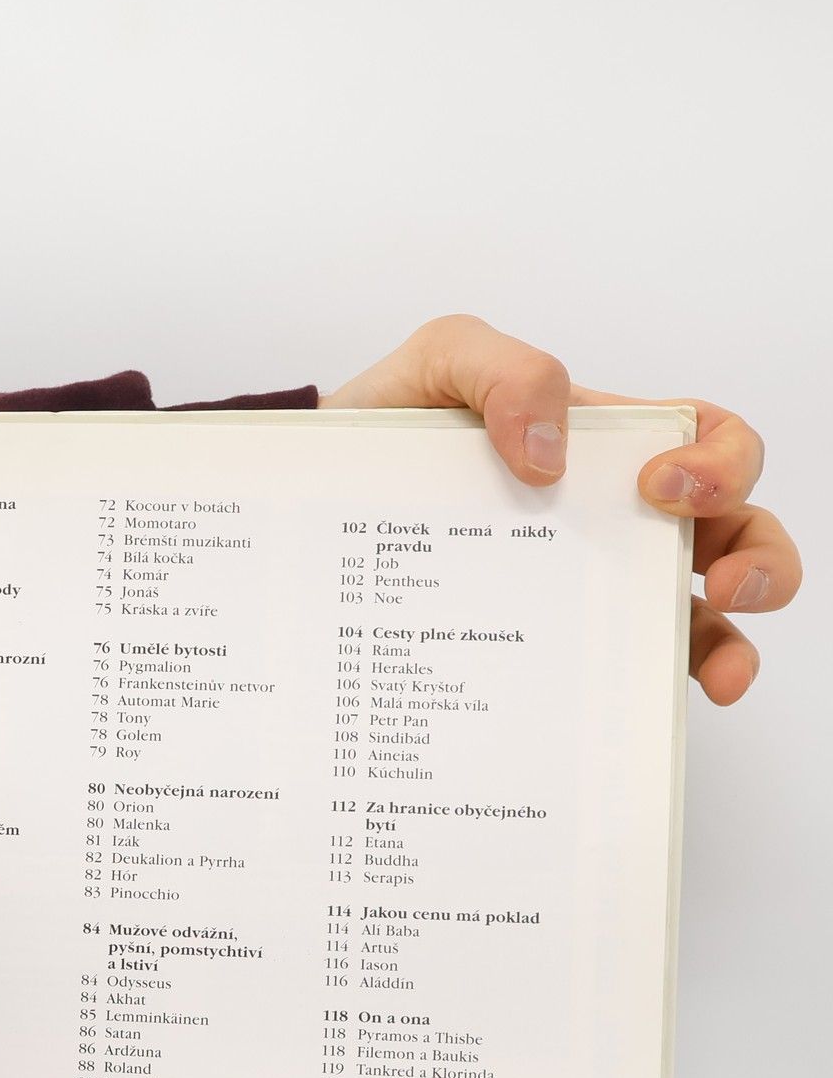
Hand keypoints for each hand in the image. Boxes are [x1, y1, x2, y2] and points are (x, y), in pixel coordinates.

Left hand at [322, 315, 800, 704]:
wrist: (317, 492)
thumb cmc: (388, 423)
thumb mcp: (441, 361)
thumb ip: (506, 372)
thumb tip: (548, 454)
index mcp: (608, 444)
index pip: (710, 442)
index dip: (721, 462)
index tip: (662, 487)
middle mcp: (611, 519)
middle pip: (734, 534)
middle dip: (760, 559)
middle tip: (723, 585)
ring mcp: (580, 587)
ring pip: (697, 620)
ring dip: (729, 646)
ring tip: (722, 675)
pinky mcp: (540, 645)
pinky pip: (612, 679)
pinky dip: (646, 698)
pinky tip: (640, 716)